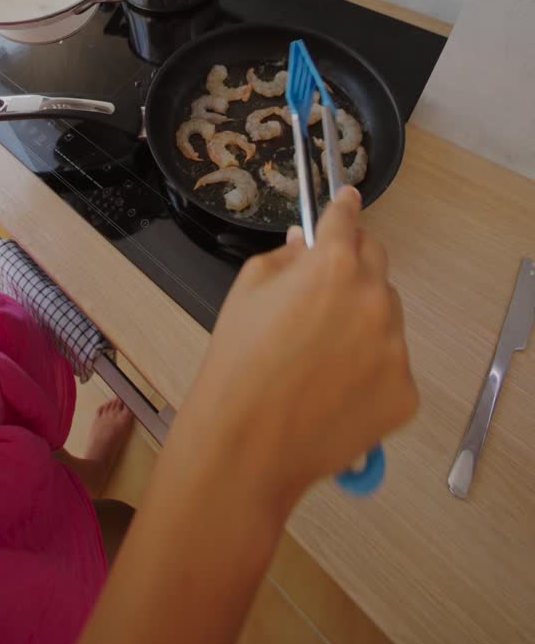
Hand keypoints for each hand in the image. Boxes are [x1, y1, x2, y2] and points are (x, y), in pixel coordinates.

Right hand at [187, 187, 417, 516]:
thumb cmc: (237, 360)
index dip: (345, 206)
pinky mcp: (406, 392)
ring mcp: (397, 348)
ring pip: (387, 316)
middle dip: (353, 265)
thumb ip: (286, 258)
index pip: (347, 219)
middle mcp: (375, 298)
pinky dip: (371, 371)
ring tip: (321, 356)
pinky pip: (392, 367)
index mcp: (334, 264)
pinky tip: (335, 390)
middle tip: (324, 291)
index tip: (348, 199)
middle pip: (376, 261)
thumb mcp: (247, 290)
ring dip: (363, 320)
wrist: (248, 444)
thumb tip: (306, 245)